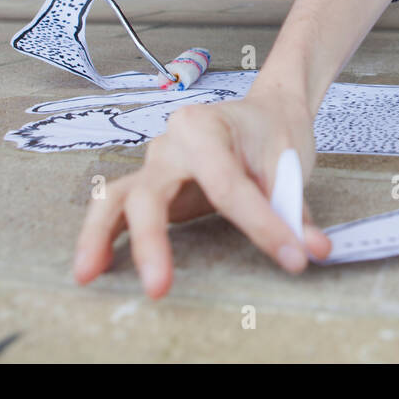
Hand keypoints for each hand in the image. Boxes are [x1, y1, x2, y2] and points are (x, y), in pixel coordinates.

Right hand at [73, 91, 331, 296]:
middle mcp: (171, 143)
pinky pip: (117, 208)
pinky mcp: (152, 187)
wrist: (266, 112)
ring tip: (87, 274)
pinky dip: (101, 236)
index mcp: (206, 127)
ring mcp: (156, 165)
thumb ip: (295, 210)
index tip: (293, 255)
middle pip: (153, 192)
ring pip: (116, 198)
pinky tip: (92, 267)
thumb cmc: (274, 133)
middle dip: (153, 241)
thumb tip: (311, 250)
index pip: (228, 185)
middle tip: (159, 286)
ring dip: (99, 237)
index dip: (261, 224)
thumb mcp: (290, 165)